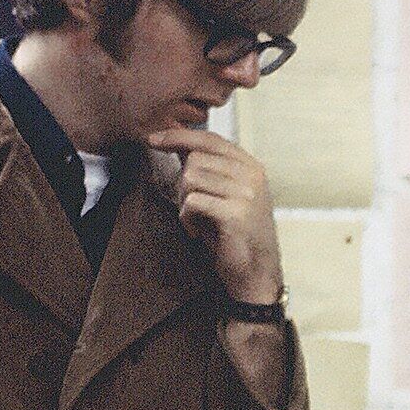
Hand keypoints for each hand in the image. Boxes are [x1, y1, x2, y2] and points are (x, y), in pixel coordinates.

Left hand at [146, 128, 280, 304]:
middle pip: (196, 159)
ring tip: (196, 220)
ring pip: (191, 178)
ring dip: (184, 201)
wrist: (255, 273)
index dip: (178, 136)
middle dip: (182, 183)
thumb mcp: (226, 195)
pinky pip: (192, 201)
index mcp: (251, 166)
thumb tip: (176, 143)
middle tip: (190, 207)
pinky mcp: (235, 213)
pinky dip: (186, 218)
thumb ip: (209, 169)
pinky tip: (196, 231)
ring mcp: (246, 193)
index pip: (209, 139)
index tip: (153, 140)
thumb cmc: (236, 235)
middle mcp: (252, 175)